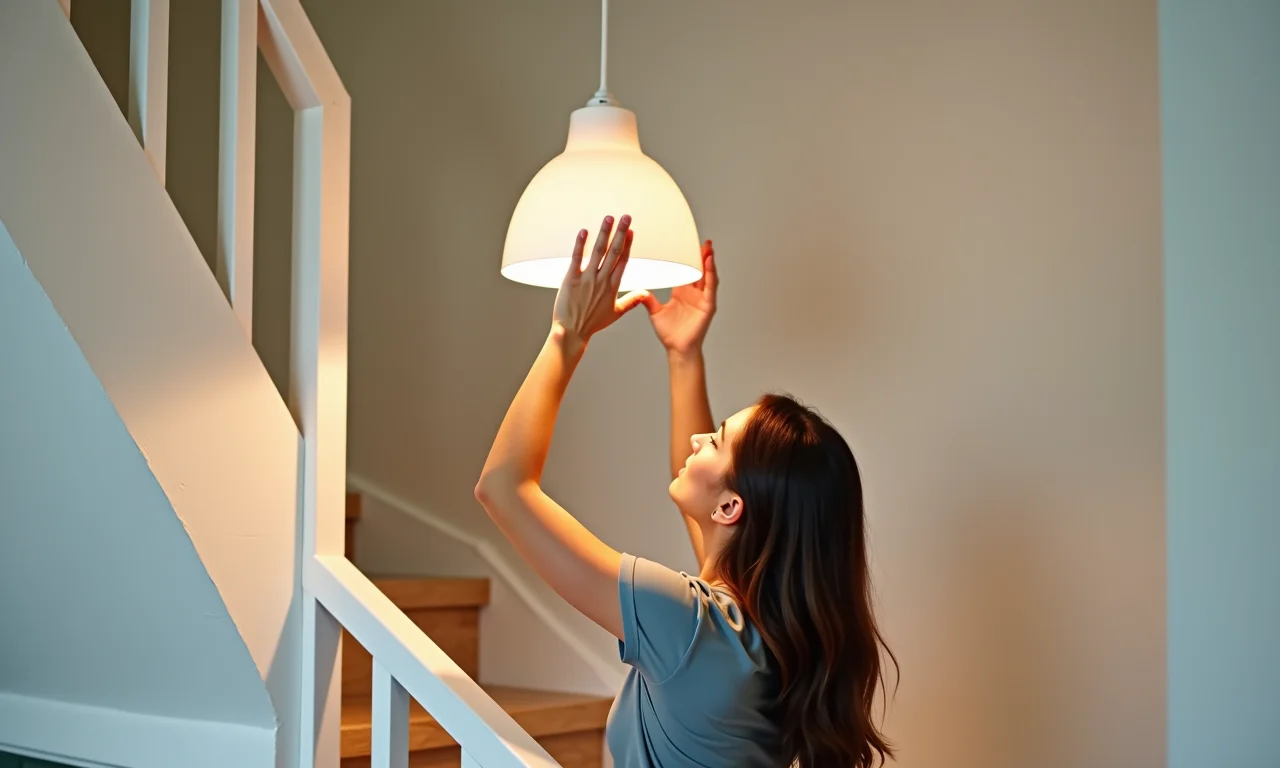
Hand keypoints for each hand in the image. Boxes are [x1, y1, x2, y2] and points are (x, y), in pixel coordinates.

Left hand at [551, 215, 650, 348]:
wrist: (573, 331)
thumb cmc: (593, 323)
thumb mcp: (616, 312)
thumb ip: (631, 301)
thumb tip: (646, 294)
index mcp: (613, 286)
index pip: (623, 260)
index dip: (627, 244)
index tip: (631, 230)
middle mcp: (602, 279)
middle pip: (614, 252)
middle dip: (620, 233)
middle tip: (626, 216)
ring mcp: (587, 278)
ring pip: (598, 251)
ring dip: (604, 233)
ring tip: (609, 218)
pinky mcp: (571, 279)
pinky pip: (577, 258)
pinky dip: (580, 244)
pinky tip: (584, 231)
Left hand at [640, 239, 716, 355]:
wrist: (677, 348)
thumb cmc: (670, 333)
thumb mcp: (655, 312)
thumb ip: (648, 300)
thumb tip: (638, 291)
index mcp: (682, 292)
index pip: (686, 270)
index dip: (687, 258)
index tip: (686, 244)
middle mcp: (694, 294)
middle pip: (699, 270)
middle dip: (702, 256)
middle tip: (703, 241)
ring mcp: (703, 299)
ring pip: (707, 276)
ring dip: (708, 262)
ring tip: (708, 248)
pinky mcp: (708, 306)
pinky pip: (711, 288)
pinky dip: (711, 276)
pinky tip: (710, 265)